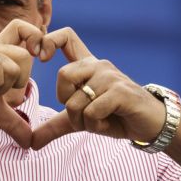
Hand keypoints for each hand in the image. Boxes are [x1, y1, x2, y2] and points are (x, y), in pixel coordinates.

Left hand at [30, 27, 166, 149]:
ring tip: (100, 120)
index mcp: (88, 66)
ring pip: (76, 100)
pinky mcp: (120, 91)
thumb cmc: (116, 117)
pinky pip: (92, 111)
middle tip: (83, 115)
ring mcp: (110, 76)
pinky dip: (96, 124)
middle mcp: (99, 65)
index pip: (66, 37)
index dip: (48, 41)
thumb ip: (56, 126)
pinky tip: (109, 122)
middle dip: (67, 103)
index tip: (41, 58)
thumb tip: (31, 143)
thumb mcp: (81, 121)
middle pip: (63, 75)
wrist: (150, 125)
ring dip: (83, 120)